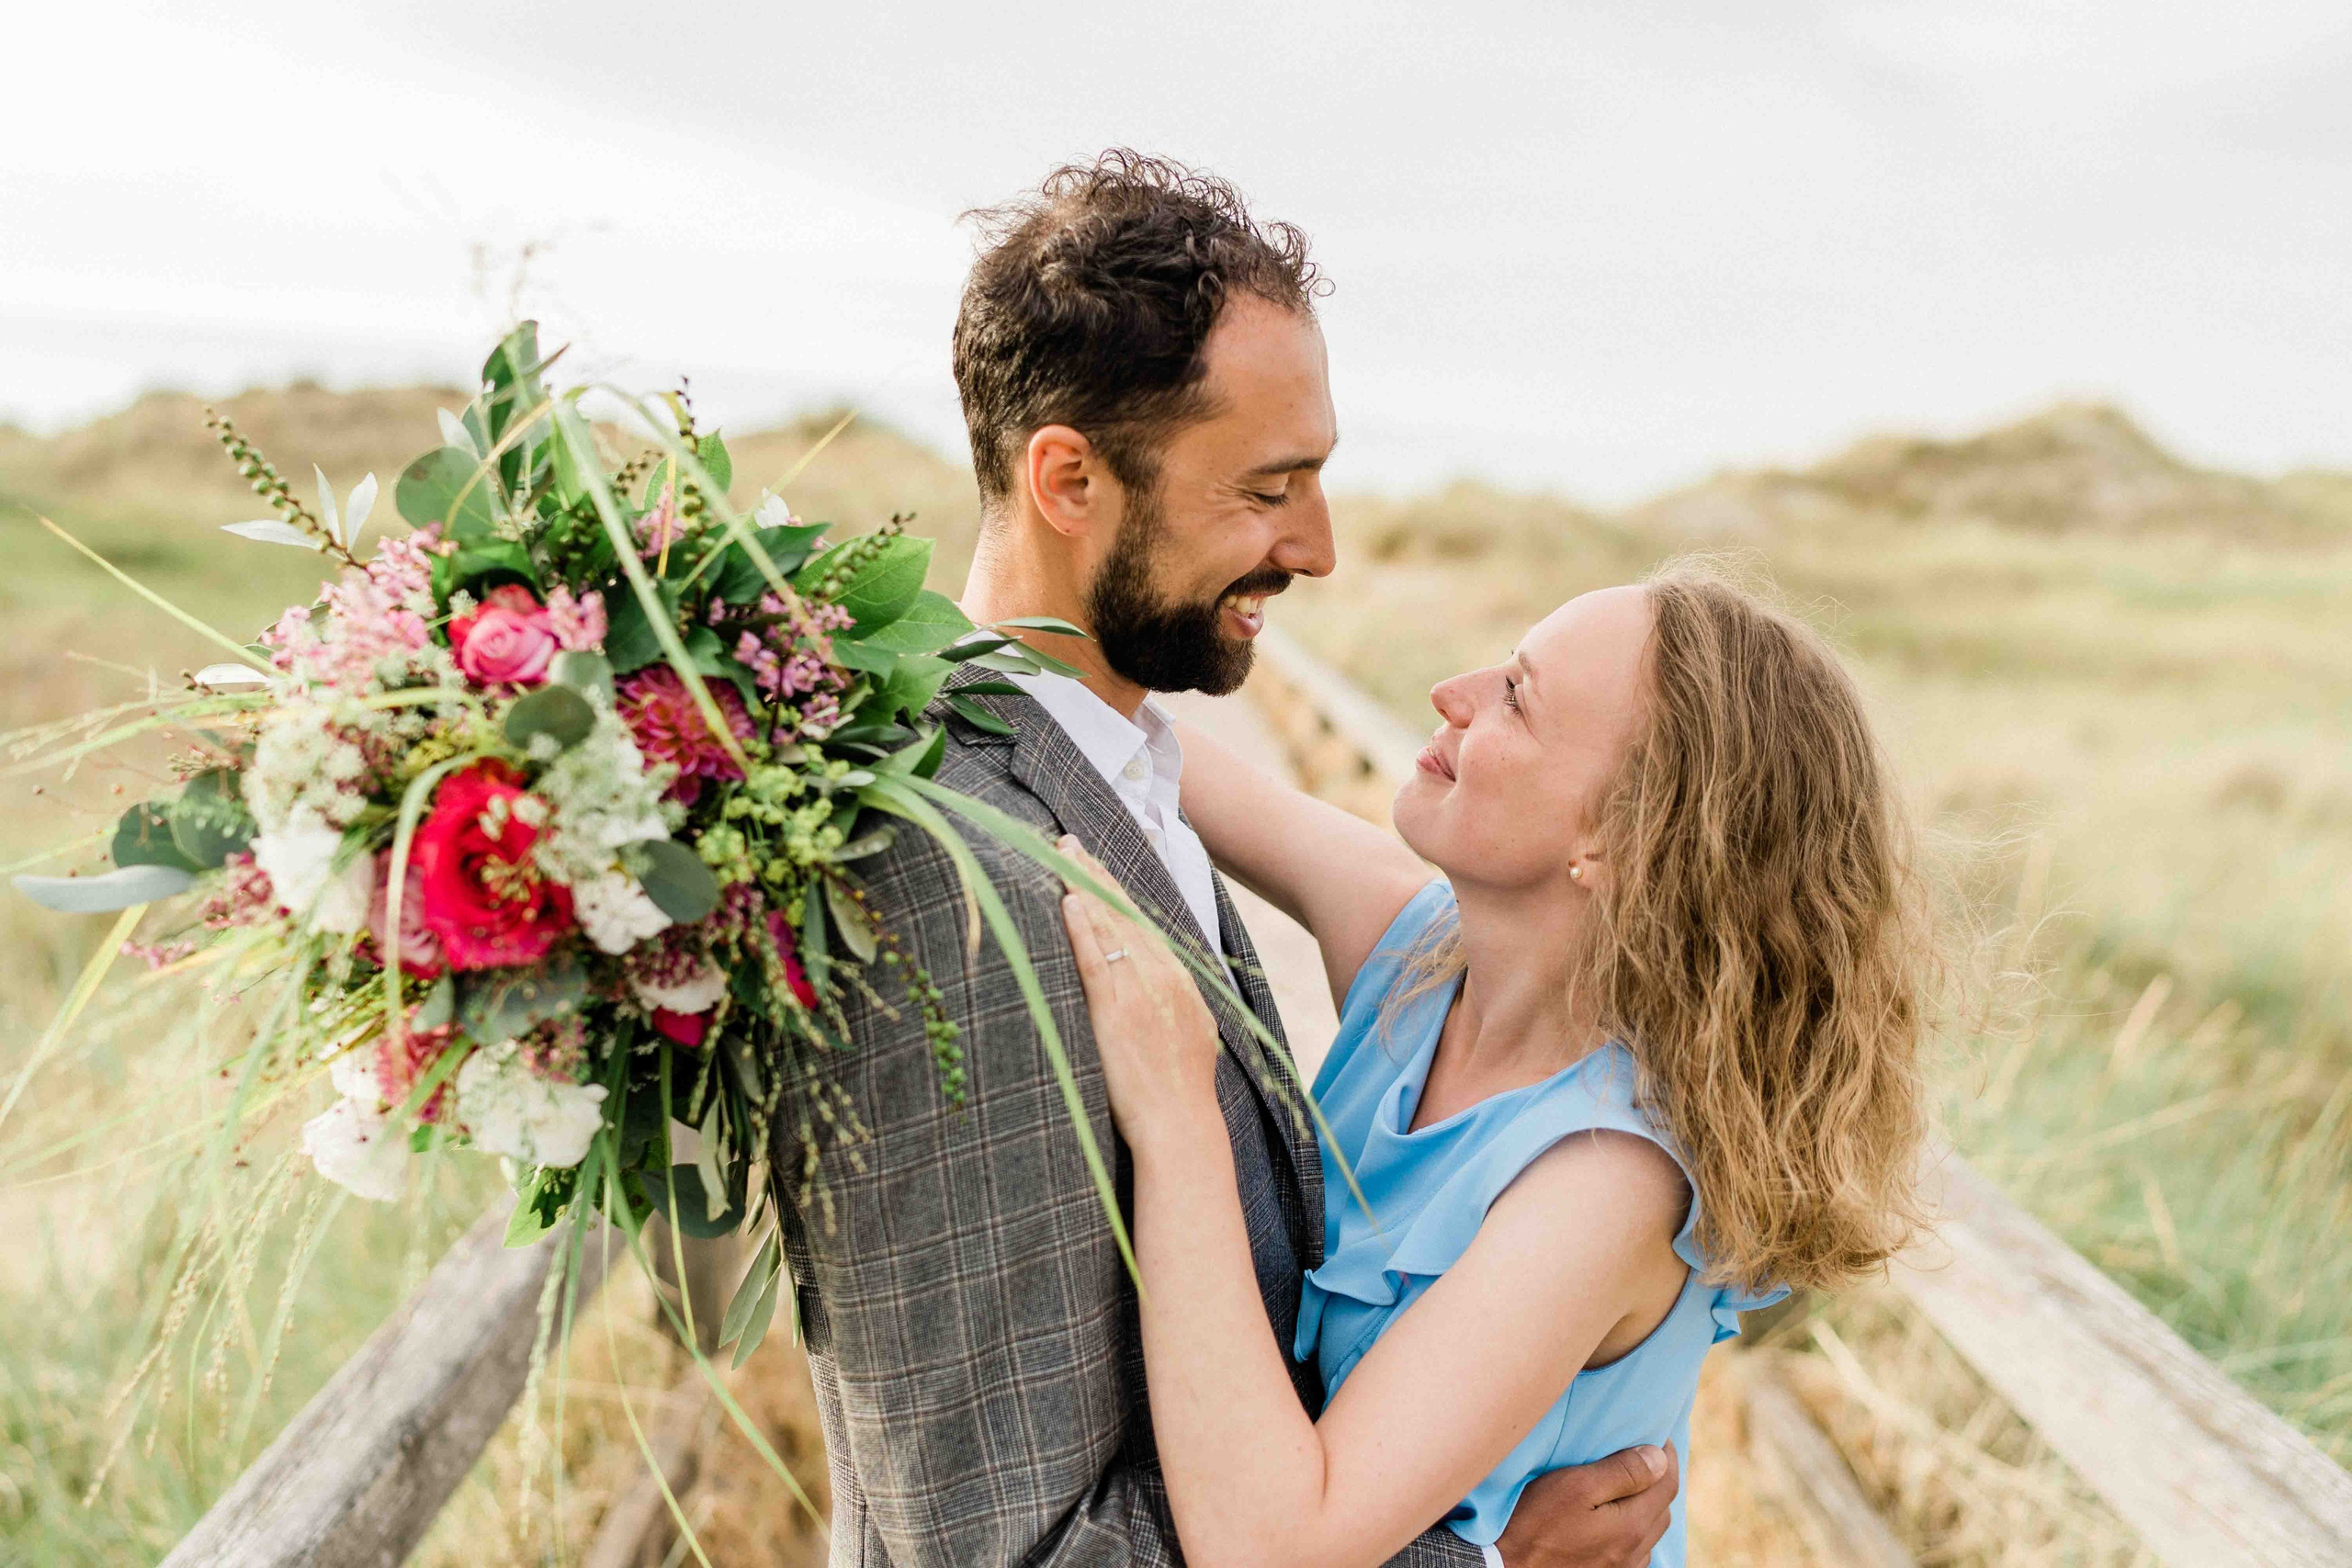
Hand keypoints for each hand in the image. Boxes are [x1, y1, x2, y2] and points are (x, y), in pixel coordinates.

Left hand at [1057, 836, 1222, 1154]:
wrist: (1182, 1128)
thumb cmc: (1180, 1096)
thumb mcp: (1189, 1037)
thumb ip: (1172, 1006)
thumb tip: (1158, 990)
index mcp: (1180, 981)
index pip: (1144, 923)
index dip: (1116, 890)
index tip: (1094, 863)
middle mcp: (1163, 977)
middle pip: (1125, 913)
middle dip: (1095, 874)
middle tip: (1068, 841)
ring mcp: (1140, 993)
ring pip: (1110, 928)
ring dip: (1084, 887)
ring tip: (1061, 855)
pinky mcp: (1116, 1014)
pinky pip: (1097, 961)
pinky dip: (1083, 929)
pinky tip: (1069, 902)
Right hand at [1494, 1443, 1676, 1567]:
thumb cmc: (1534, 1524)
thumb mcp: (1575, 1486)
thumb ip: (1621, 1472)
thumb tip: (1659, 1457)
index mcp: (1632, 1526)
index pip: (1668, 1484)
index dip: (1666, 1455)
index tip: (1657, 1435)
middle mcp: (1634, 1552)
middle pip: (1662, 1509)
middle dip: (1659, 1479)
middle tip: (1643, 1454)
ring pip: (1650, 1533)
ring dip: (1646, 1506)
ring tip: (1628, 1485)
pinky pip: (1634, 1552)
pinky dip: (1632, 1530)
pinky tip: (1614, 1521)